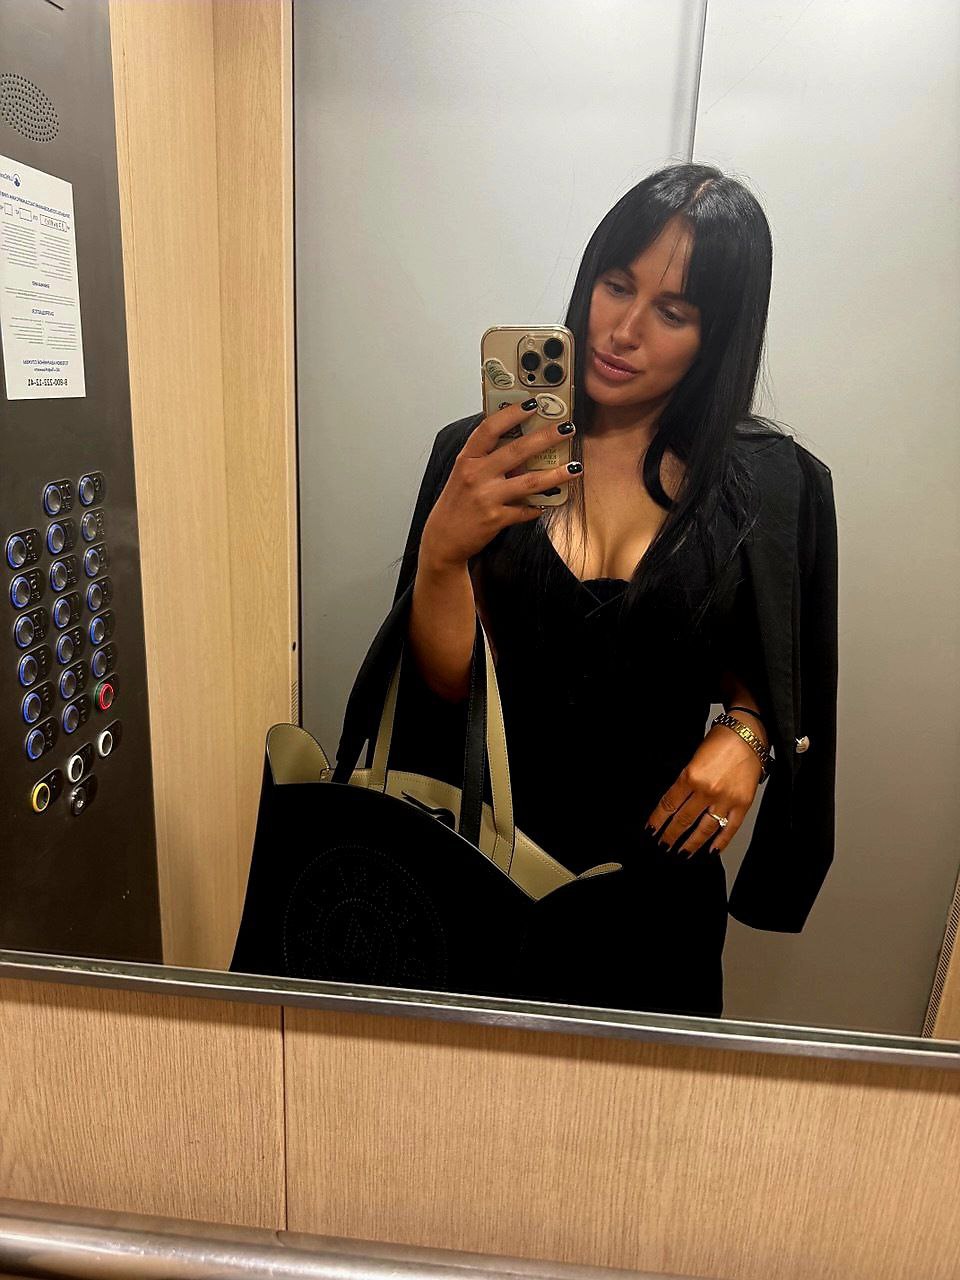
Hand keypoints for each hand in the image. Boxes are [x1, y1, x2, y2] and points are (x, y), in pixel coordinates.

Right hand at [420, 400, 582, 569]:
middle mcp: (476, 475)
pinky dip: (539, 507)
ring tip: (575, 467)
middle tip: (566, 427)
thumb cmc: (456, 504)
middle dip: (546, 437)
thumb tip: (518, 443)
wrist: (443, 538)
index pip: (490, 428)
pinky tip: (550, 502)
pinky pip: (525, 511)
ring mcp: (486, 497)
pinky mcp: (495, 519)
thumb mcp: (463, 474)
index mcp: (467, 459)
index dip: (512, 414)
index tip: (532, 404)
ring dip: (556, 475)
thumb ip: (486, 458)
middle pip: (517, 450)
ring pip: (529, 482)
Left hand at [643, 722, 765, 857]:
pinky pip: (730, 829)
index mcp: (691, 776)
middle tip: (663, 845)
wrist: (747, 734)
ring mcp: (726, 799)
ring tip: (683, 852)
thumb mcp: (693, 758)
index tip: (651, 830)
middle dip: (670, 836)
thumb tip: (674, 804)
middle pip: (683, 820)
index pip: (669, 804)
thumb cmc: (720, 741)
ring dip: (691, 844)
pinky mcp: (743, 804)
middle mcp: (707, 791)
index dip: (657, 820)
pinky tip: (711, 850)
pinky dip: (720, 842)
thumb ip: (685, 781)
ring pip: (705, 830)